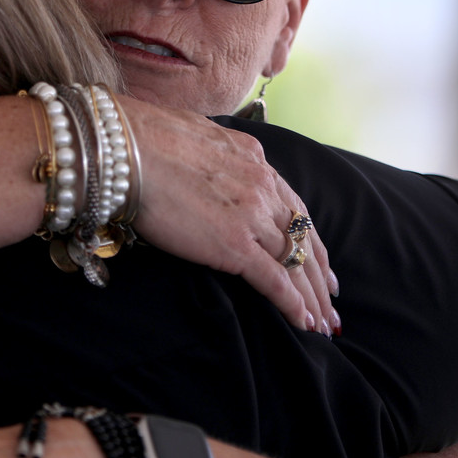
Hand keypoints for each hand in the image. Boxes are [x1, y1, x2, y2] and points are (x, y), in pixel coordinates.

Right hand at [120, 97, 340, 335]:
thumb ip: (213, 154)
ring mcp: (252, 216)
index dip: (309, 238)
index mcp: (254, 159)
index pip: (293, 206)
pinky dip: (293, 305)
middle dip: (319, 275)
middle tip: (331, 303)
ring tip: (324, 324)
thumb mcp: (195, 134)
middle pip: (302, 238)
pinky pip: (275, 280)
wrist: (126, 149)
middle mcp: (262, 186)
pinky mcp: (235, 245)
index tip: (320, 262)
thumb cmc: (143, 137)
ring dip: (312, 297)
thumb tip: (206, 161)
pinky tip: (304, 324)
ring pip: (296, 262)